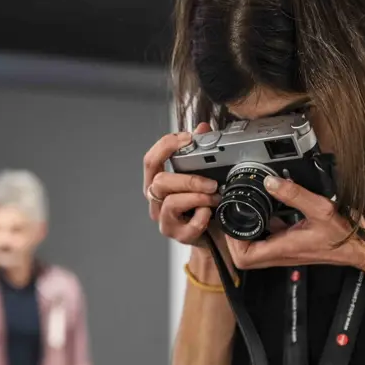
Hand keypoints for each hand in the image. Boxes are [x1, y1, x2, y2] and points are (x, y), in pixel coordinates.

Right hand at [143, 124, 219, 246]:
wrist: (214, 236)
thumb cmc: (203, 202)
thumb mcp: (202, 174)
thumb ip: (200, 149)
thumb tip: (203, 127)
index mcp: (158, 182)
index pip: (151, 160)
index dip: (166, 146)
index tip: (187, 139)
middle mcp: (157, 200)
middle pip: (159, 182)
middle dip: (188, 178)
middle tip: (211, 181)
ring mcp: (166, 220)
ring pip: (170, 203)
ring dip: (196, 197)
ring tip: (214, 197)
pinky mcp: (178, 236)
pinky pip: (188, 226)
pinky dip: (202, 218)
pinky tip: (210, 214)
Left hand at [223, 176, 364, 273]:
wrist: (361, 248)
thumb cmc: (344, 236)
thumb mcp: (320, 209)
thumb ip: (294, 194)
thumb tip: (270, 182)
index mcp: (283, 249)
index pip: (243, 258)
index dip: (232, 243)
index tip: (233, 223)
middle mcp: (281, 254)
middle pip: (243, 256)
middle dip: (235, 237)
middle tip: (235, 215)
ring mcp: (286, 251)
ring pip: (255, 248)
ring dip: (248, 231)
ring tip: (247, 209)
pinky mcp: (292, 245)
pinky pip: (269, 239)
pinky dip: (264, 226)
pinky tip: (270, 209)